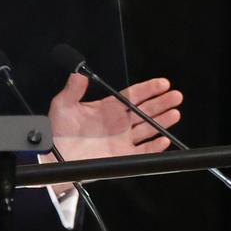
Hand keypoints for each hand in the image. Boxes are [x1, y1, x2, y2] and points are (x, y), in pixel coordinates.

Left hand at [46, 73, 180, 162]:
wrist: (54, 157)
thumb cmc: (57, 131)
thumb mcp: (63, 105)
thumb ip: (73, 89)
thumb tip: (79, 74)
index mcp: (108, 108)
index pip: (133, 95)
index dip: (149, 89)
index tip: (163, 83)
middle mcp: (119, 123)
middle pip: (145, 110)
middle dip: (162, 103)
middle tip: (176, 96)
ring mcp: (122, 140)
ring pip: (149, 129)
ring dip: (163, 121)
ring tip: (175, 113)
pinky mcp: (123, 156)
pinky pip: (144, 152)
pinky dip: (155, 147)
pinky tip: (164, 139)